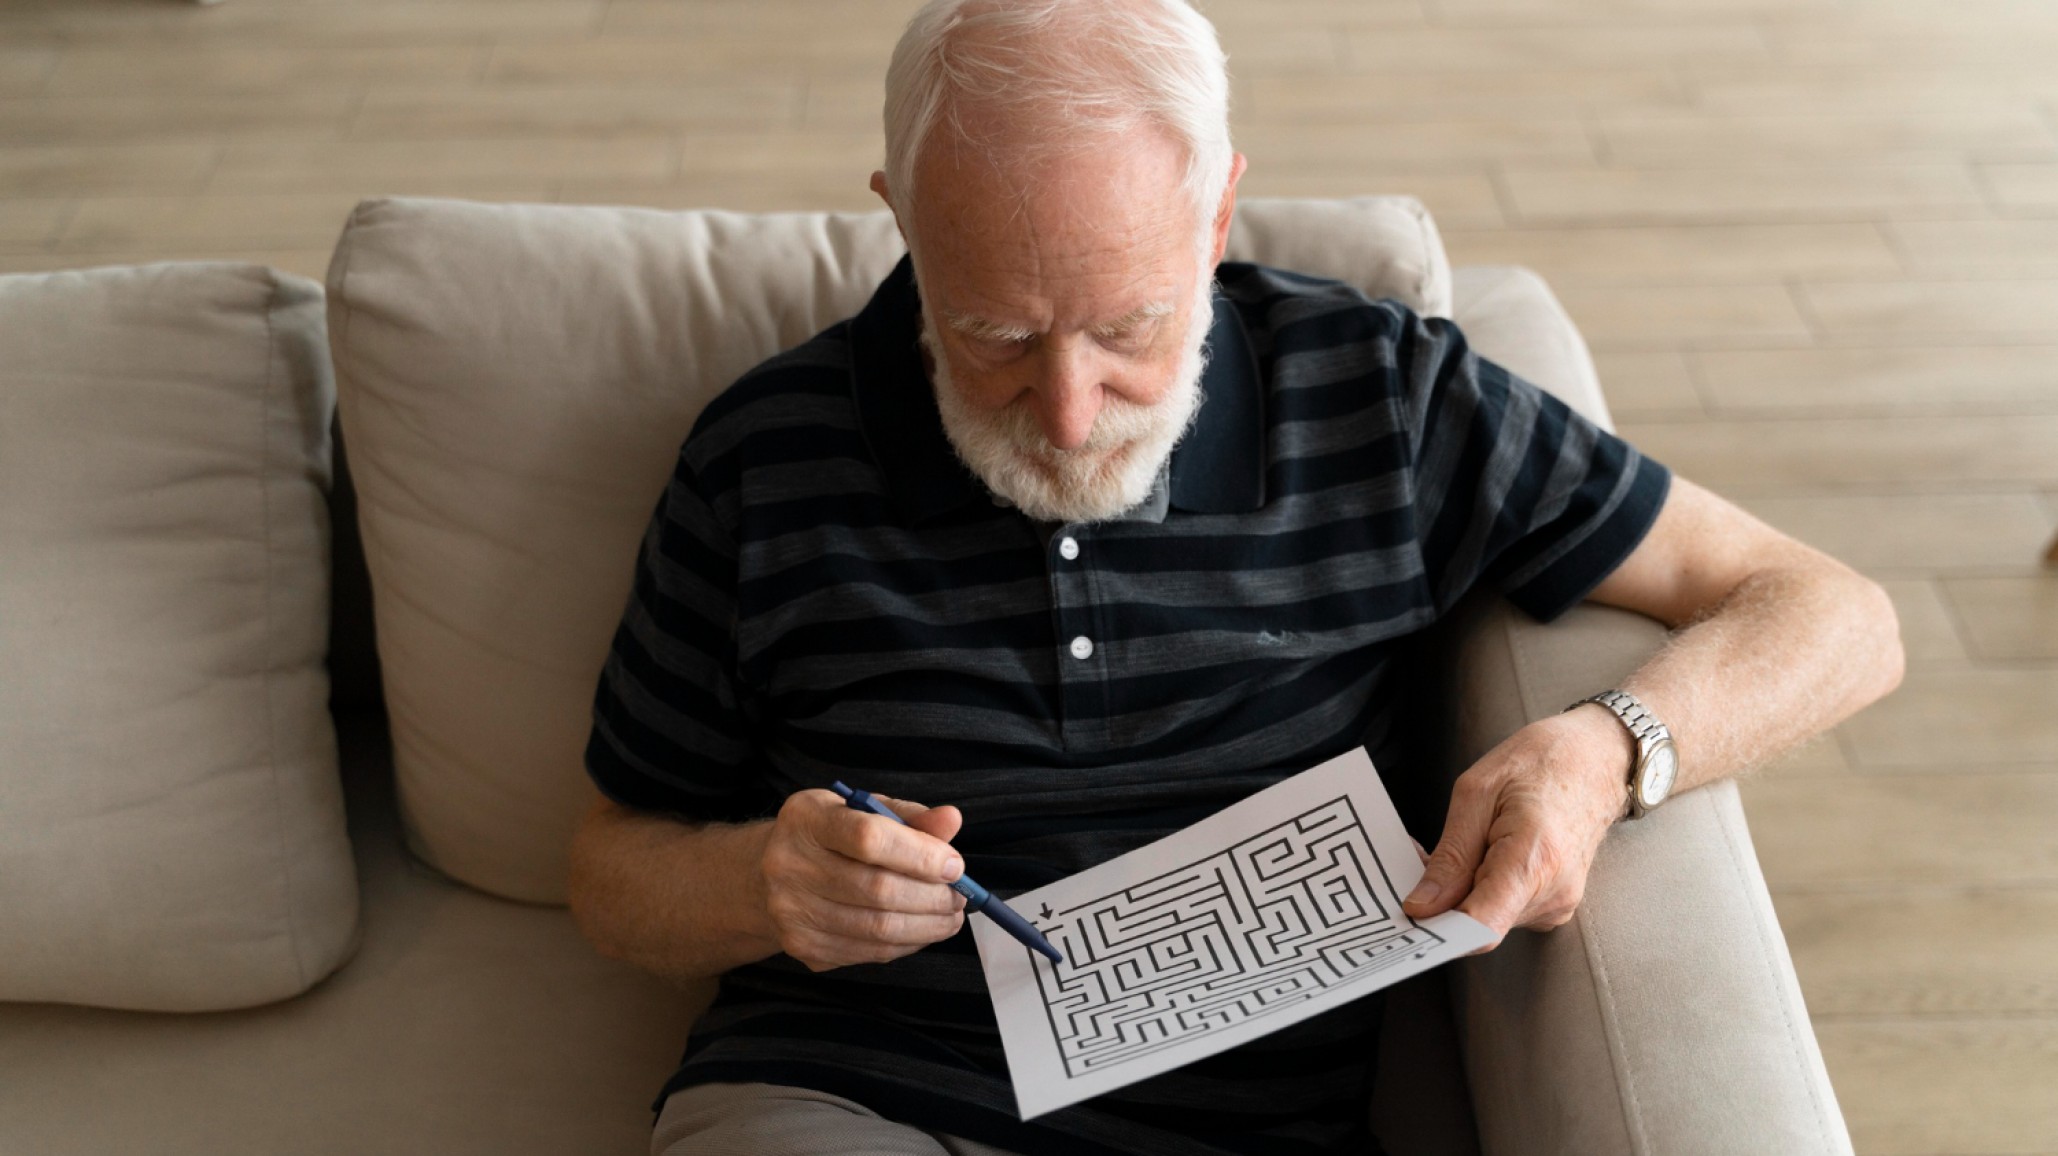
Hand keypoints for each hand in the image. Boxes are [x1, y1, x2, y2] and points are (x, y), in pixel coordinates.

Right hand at [759, 789, 968, 971]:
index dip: (920, 855)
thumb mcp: (862, 810)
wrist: (766, 877)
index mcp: (807, 820)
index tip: (954, 865)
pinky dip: (906, 944)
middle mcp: (789, 865)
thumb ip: (909, 816)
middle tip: (960, 897)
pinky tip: (921, 930)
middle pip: (877, 890)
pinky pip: (869, 952)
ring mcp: (792, 912)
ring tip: (950, 916)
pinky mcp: (803, 947)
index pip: (869, 838)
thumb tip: (952, 821)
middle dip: (932, 897)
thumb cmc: (828, 837)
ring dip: (927, 926)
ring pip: (877, 929)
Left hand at [1401, 705, 1633, 952]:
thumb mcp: (1476, 792)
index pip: (1480, 927)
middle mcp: (1552, 893)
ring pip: (1488, 918)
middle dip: (1440, 899)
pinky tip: (1481, 854)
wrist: (1598, 757)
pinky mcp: (1554, 903)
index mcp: (1533, 860)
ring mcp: (1558, 902)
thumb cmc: (1542, 762)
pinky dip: (1481, 888)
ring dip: (1460, 891)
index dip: (1436, 931)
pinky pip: (1504, 909)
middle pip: (1476, 923)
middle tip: (1420, 857)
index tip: (1406, 919)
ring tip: (1461, 844)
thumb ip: (1450, 856)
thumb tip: (1423, 906)